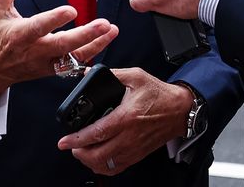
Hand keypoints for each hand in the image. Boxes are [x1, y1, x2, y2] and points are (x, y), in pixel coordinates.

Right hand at [0, 0, 116, 106]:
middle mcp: (35, 51)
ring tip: (111, 29)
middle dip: (85, 35)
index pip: (38, 27)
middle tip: (104, 24)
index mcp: (20, 35)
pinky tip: (107, 38)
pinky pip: (76, 63)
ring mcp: (46, 62)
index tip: (71, 10)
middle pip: (63, 45)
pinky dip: (94, 51)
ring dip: (96, 43)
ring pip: (74, 56)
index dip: (54, 19)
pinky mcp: (54, 69)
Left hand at [57, 68, 194, 175]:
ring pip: (106, 165)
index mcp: (127, 117)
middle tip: (71, 146)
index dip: (77, 139)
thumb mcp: (136, 77)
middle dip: (79, 153)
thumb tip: (89, 73)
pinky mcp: (137, 155)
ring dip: (89, 161)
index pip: (97, 133)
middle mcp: (129, 136)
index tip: (63, 141)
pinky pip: (116, 168)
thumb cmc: (159, 94)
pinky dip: (103, 167)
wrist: (180, 110)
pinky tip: (98, 159)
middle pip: (98, 155)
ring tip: (82, 151)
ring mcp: (133, 148)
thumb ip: (113, 74)